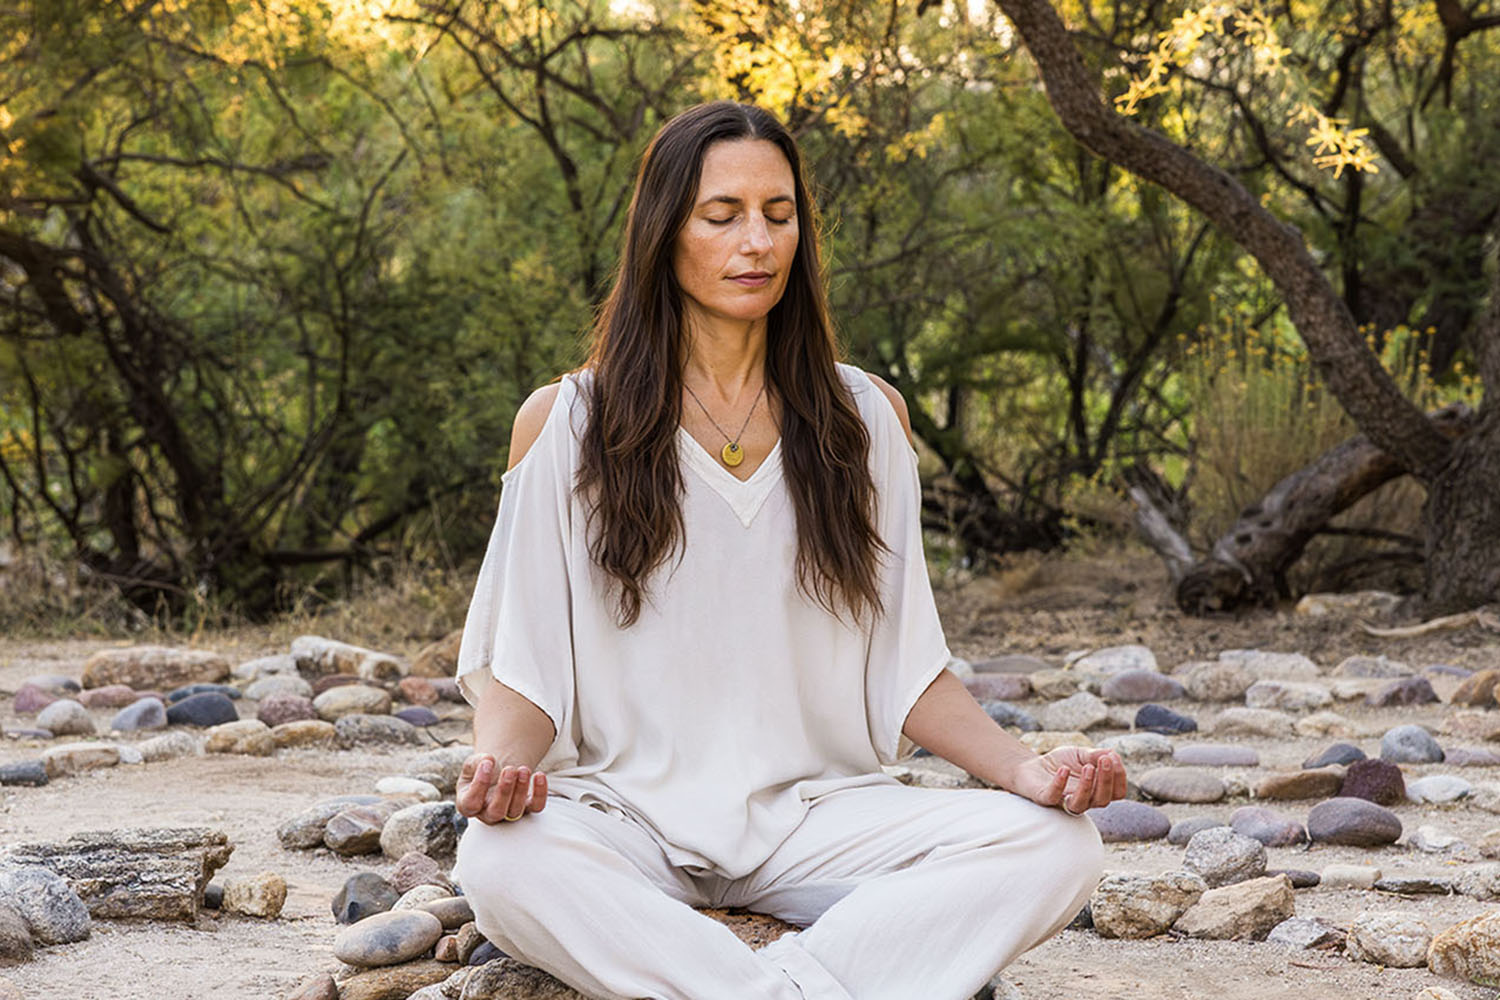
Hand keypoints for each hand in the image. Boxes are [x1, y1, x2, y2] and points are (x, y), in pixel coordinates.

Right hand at [455, 752, 547, 823]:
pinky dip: (540, 793)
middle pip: (496, 812)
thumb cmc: (481, 770)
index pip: (471, 804)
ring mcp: (508, 813)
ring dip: (521, 789)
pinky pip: (536, 807)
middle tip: (509, 769)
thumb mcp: (473, 764)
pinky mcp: (527, 808)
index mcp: (468, 805)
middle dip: (504, 791)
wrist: (497, 772)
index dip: (479, 785)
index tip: (487, 764)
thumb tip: (489, 761)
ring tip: (523, 769)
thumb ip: (476, 762)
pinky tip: (539, 775)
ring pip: (516, 811)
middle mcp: (487, 814)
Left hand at [1008, 747, 1126, 815]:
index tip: (1113, 757)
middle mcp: (1084, 800)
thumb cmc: (1061, 762)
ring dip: (1087, 786)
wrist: (1032, 765)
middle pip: (1102, 800)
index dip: (1119, 778)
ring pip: (1081, 805)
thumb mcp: (1081, 754)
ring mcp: (1064, 801)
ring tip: (1088, 767)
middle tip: (1105, 760)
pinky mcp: (1045, 798)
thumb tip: (1113, 754)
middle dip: (1106, 780)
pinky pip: (1053, 797)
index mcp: (1096, 791)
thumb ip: (1096, 755)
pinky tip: (1063, 770)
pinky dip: (1059, 784)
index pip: (1117, 793)